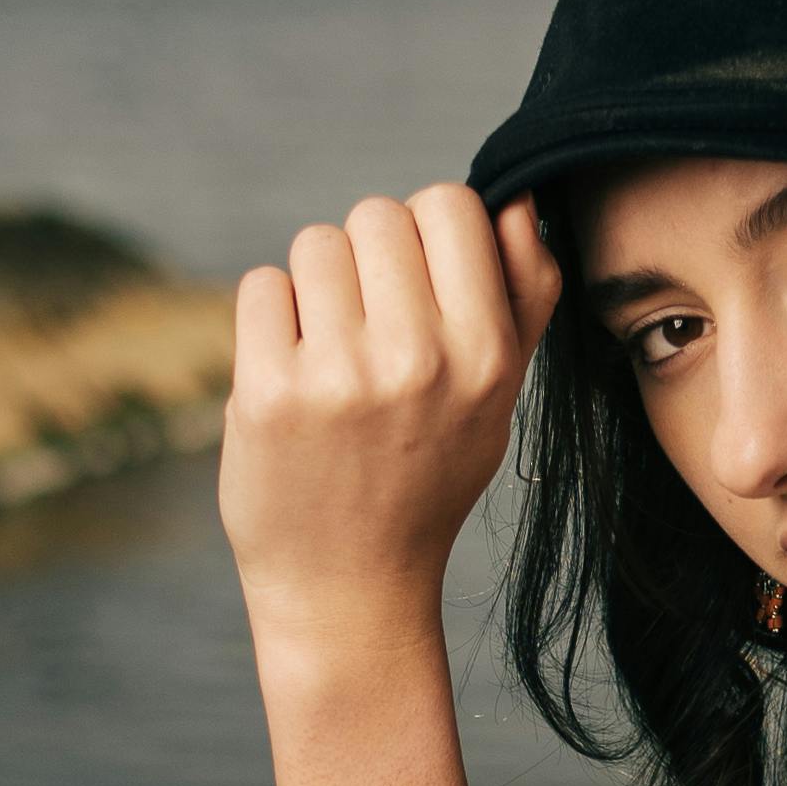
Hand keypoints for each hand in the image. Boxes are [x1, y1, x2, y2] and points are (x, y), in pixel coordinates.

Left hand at [220, 183, 559, 635]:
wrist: (350, 584)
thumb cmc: (426, 477)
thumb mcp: (499, 397)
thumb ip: (523, 296)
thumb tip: (514, 200)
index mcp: (484, 355)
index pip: (452, 205)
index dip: (429, 232)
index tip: (419, 284)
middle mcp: (417, 360)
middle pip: (378, 214)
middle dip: (369, 257)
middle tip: (370, 328)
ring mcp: (338, 376)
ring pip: (316, 244)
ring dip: (317, 287)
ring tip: (331, 356)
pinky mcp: (266, 391)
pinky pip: (263, 286)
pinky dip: (270, 319)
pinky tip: (291, 373)